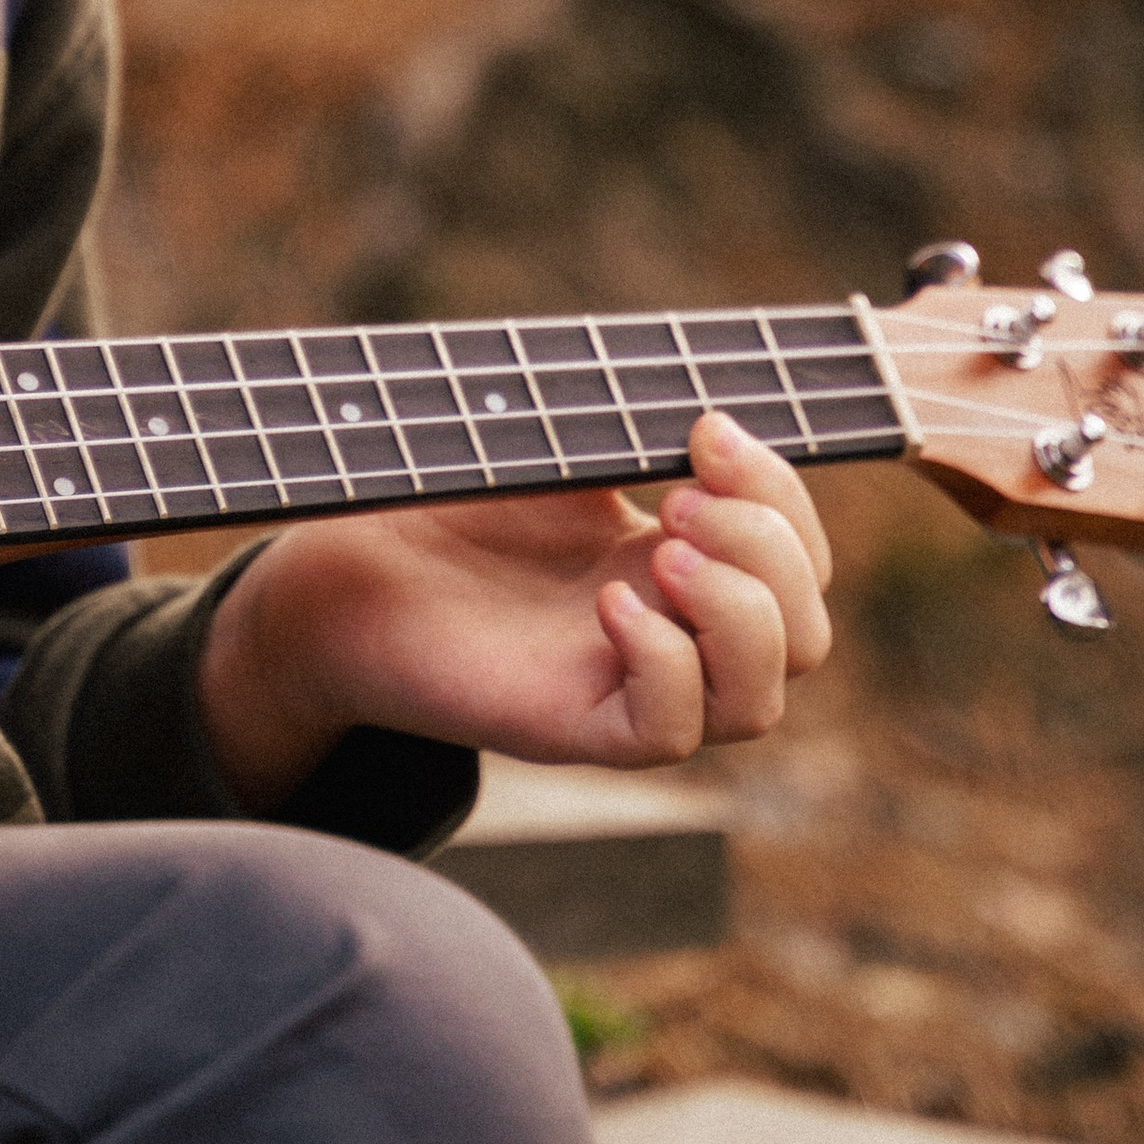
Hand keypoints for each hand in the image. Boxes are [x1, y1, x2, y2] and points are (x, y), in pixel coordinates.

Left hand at [197, 411, 834, 810]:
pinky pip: (670, 732)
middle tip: (676, 500)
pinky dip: (664, 663)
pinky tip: (606, 607)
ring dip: (738, 614)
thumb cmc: (438, 499)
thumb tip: (712, 411)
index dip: (781, 493)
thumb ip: (636, 425)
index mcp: (676, 562)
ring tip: (658, 554)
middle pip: (805, 636)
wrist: (338, 563)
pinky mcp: (571, 727)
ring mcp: (624, 685)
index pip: (797, 559)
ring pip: (758, 702)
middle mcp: (668, 632)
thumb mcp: (556, 443)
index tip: (705, 426)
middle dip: (769, 551)